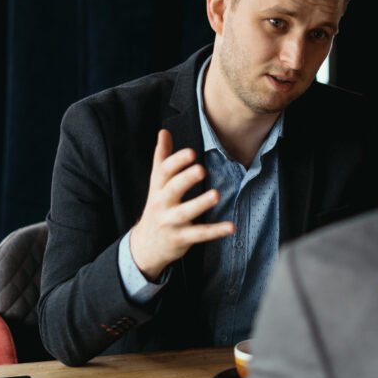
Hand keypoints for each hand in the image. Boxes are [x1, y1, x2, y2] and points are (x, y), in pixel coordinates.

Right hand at [129, 129, 233, 279]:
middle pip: (172, 189)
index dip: (176, 161)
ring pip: (185, 213)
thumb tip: (163, 131)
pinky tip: (231, 226)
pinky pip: (199, 234)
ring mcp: (170, 222)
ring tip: (216, 194)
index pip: (164, 172)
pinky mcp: (180, 239)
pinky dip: (215, 231)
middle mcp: (162, 203)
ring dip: (200, 204)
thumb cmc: (157, 207)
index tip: (191, 152)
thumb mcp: (156, 184)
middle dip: (186, 179)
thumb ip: (162, 158)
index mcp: (158, 188)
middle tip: (201, 169)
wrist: (145, 246)